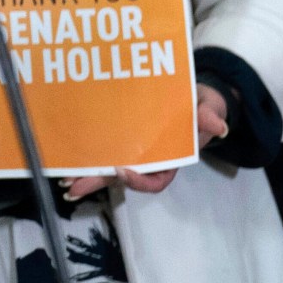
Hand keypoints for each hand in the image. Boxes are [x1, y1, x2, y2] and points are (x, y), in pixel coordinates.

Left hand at [65, 85, 229, 199]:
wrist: (190, 94)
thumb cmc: (200, 104)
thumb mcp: (207, 108)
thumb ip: (208, 116)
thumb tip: (219, 127)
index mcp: (171, 158)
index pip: (156, 179)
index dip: (139, 181)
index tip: (122, 170)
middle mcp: (149, 160)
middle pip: (123, 177)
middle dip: (99, 182)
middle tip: (74, 187)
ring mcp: (133, 151)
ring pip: (108, 168)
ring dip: (85, 174)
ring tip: (63, 180)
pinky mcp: (119, 138)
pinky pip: (102, 151)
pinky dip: (84, 156)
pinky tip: (64, 158)